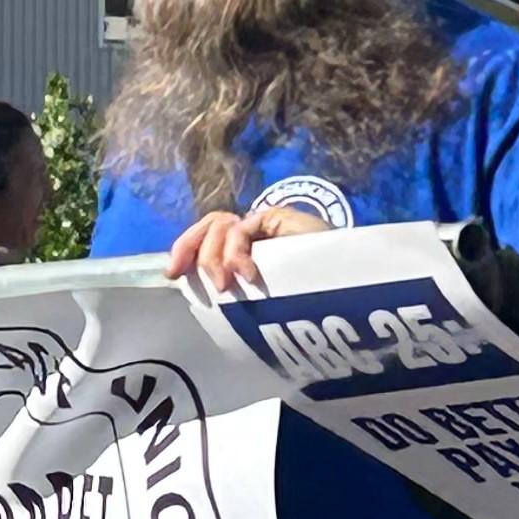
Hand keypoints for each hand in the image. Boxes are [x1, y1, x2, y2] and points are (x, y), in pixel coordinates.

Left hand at [166, 203, 332, 297]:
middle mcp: (251, 232)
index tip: (171, 274)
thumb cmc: (305, 298)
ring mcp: (263, 223)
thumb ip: (235, 292)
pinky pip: (242, 230)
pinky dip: (238, 254)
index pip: (204, 237)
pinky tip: (249, 276)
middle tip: (184, 276)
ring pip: (219, 226)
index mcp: (243, 248)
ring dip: (213, 257)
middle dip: (190, 249)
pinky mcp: (276, 217)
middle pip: (207, 226)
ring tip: (225, 286)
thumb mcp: (258, 299)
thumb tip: (201, 301)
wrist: (346, 286)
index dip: (184, 250)